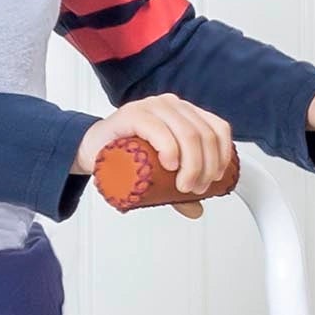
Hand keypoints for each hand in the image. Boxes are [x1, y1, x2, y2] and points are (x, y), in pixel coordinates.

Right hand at [72, 94, 232, 217]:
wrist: (92, 149)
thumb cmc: (126, 156)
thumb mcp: (157, 173)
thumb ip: (178, 188)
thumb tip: (197, 209)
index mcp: (185, 113)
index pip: (218, 128)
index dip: (222, 155)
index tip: (215, 179)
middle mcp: (172, 105)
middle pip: (204, 135)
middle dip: (206, 167)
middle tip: (194, 189)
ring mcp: (152, 107)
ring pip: (188, 134)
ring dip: (192, 164)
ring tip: (182, 185)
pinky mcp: (132, 114)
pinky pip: (159, 129)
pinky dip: (170, 149)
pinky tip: (170, 164)